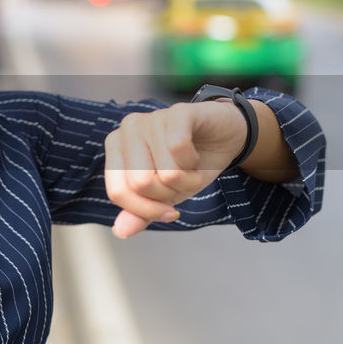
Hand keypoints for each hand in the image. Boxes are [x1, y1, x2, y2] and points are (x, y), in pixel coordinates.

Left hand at [103, 99, 248, 237]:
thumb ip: (141, 212)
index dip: (145, 210)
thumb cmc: (189, 165)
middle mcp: (128, 128)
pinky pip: (179, 150)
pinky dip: (194, 163)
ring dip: (187, 181)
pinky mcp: (177, 112)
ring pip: (165, 172)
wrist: (226, 136)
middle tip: (183, 181)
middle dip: (169, 194)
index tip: (169, 213)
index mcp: (116, 147)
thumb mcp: (165, 195)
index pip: (118, 191)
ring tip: (192, 167)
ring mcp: (151, 117)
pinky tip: (196, 154)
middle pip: (140, 184)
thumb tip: (121, 231)